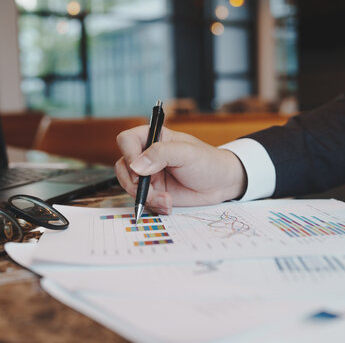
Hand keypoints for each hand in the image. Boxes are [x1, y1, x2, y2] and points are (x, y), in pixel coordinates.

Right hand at [115, 126, 246, 214]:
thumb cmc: (208, 161)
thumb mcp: (187, 153)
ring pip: (129, 187)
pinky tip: (169, 205)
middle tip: (151, 191)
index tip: (139, 171)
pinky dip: (153, 206)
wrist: (221, 184)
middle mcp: (146, 156)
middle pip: (122, 167)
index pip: (126, 140)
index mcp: (153, 138)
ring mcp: (149, 175)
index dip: (129, 154)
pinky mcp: (154, 192)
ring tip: (166, 200)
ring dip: (146, 197)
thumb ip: (161, 154)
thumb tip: (136, 166)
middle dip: (134, 183)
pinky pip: (142, 201)